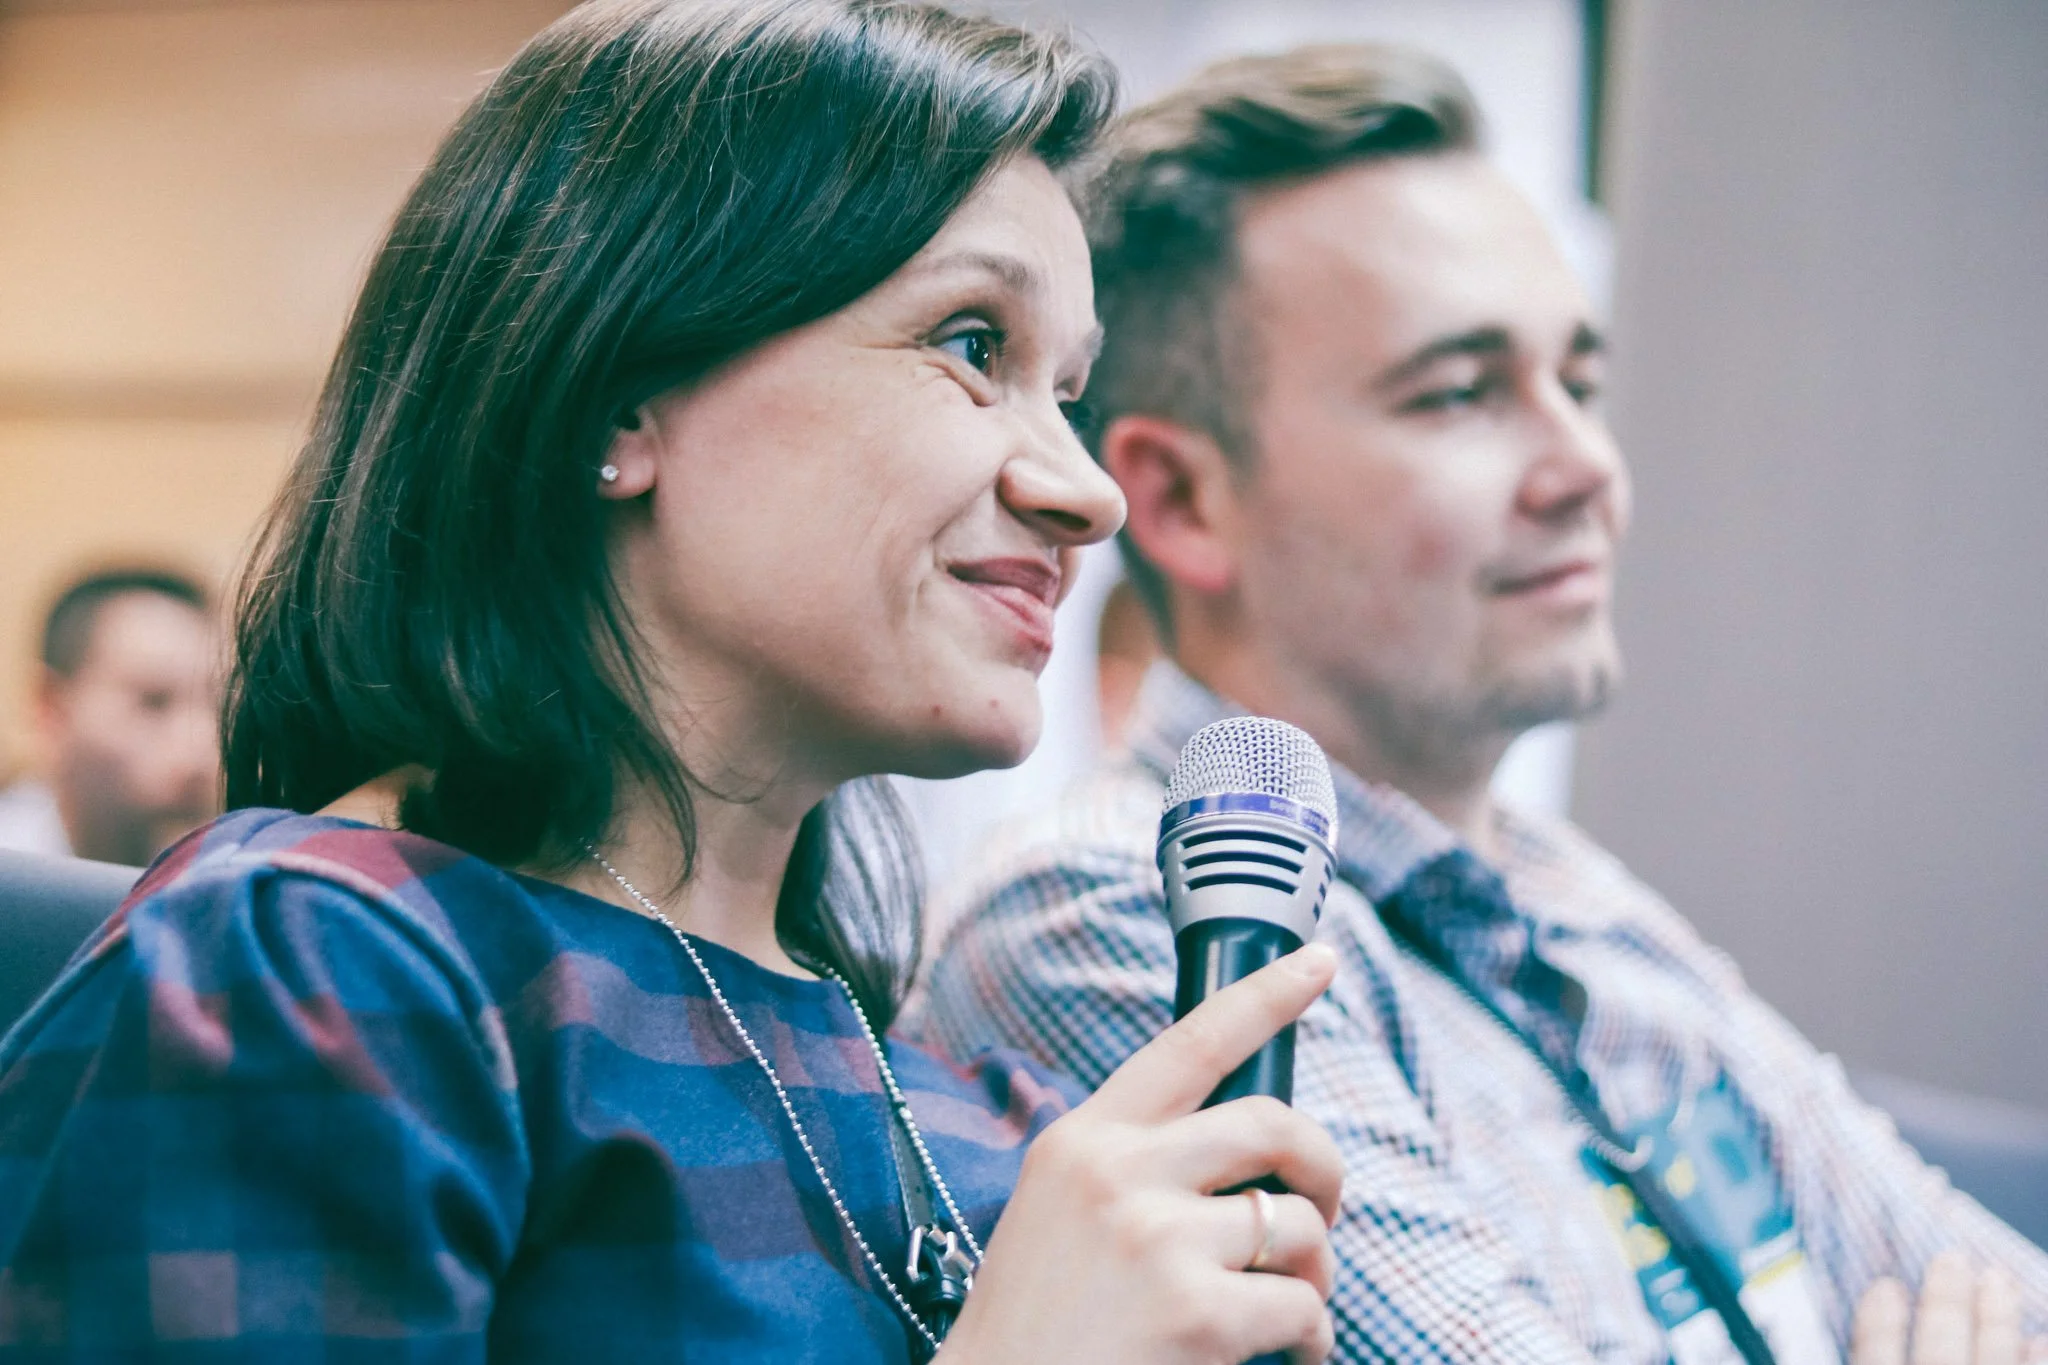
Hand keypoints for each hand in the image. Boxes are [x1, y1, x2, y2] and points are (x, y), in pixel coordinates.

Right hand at [938, 943, 1343, 1364]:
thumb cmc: (1035, 1325)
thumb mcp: (1059, 1209)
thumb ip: (1131, 1165)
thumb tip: (1240, 1155)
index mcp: (1084, 1139)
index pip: (1189, 1044)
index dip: (1265, 995)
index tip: (1320, 960)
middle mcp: (1120, 1171)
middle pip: (1271, 1123)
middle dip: (1324, 1165)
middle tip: (1324, 1210)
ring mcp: (1159, 1238)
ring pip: (1297, 1223)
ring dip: (1313, 1273)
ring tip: (1290, 1311)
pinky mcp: (1198, 1312)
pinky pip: (1302, 1308)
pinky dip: (1313, 1339)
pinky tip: (1290, 1356)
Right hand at [1854, 1251, 2047, 1364]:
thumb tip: (1856, 1314)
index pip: (1875, 1358)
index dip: (1878, 1321)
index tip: (1885, 1285)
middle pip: (1938, 1356)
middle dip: (1946, 1305)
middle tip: (1952, 1258)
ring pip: (1991, 1364)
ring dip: (1997, 1322)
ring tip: (1997, 1279)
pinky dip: (2035, 1361)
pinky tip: (2040, 1338)